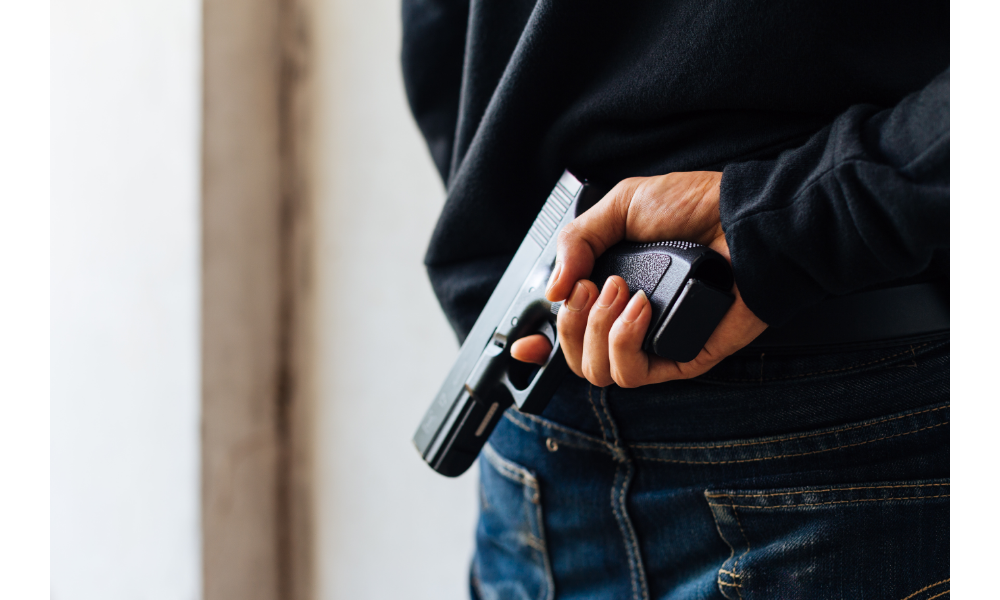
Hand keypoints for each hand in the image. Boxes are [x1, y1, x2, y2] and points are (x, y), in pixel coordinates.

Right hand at [509, 172, 766, 386]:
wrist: (744, 221)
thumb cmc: (694, 207)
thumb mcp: (622, 206)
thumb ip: (577, 240)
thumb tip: (554, 290)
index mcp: (610, 290)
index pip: (567, 333)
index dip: (539, 344)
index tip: (527, 342)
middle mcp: (627, 322)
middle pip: (574, 358)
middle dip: (570, 323)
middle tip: (592, 285)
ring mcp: (653, 343)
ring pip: (598, 372)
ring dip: (597, 330)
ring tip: (622, 290)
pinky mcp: (680, 358)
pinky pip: (633, 374)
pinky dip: (624, 340)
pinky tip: (640, 307)